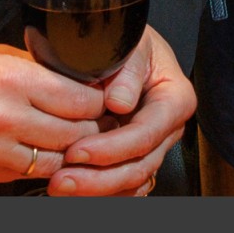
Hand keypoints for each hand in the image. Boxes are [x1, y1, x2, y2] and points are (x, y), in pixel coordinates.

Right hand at [0, 42, 106, 186]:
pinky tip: (47, 153)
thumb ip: (35, 68)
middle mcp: (9, 118)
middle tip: (98, 121)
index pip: (83, 100)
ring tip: (77, 139)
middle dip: (93, 128)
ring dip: (72, 151)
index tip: (101, 98)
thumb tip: (75, 77)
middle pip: (79, 133)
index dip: (98, 101)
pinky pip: (31, 174)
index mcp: (14, 80)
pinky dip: (44, 166)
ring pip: (60, 160)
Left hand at [48, 27, 197, 196]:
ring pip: (130, 180)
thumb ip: (126, 71)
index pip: (146, 133)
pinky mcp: (136, 155)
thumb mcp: (131, 44)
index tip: (76, 151)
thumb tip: (120, 104)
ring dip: (94, 189)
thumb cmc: (128, 41)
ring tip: (59, 186)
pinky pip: (122, 184)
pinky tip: (74, 192)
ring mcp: (153, 145)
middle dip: (99, 178)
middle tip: (61, 180)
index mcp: (174, 98)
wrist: (122, 43)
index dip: (112, 148)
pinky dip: (99, 192)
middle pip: (139, 165)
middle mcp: (168, 127)